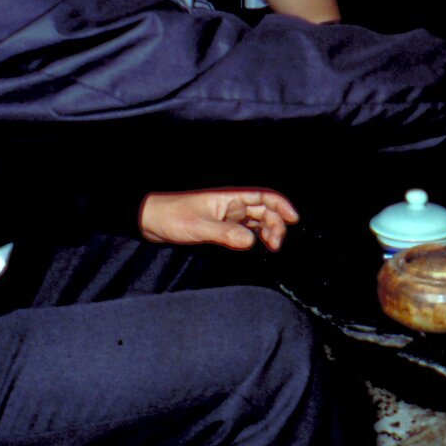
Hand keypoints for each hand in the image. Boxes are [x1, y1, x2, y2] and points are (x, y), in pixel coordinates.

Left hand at [140, 188, 299, 252]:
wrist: (151, 221)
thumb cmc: (172, 217)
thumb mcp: (199, 226)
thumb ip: (226, 233)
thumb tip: (252, 242)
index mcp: (230, 197)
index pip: (264, 196)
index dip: (281, 205)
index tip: (293, 219)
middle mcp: (232, 205)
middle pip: (264, 211)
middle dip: (276, 225)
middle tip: (276, 245)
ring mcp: (228, 217)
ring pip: (257, 222)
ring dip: (267, 233)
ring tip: (271, 248)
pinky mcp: (222, 228)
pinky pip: (245, 232)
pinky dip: (255, 238)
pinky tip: (257, 247)